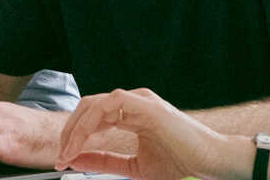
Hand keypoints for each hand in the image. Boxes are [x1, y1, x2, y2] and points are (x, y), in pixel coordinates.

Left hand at [57, 88, 240, 179]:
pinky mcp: (146, 104)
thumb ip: (104, 162)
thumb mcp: (133, 167)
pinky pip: (109, 104)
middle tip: (61, 157)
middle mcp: (133, 104)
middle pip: (87, 108)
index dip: (73, 137)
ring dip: (75, 129)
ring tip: (68, 152)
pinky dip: (91, 122)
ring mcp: (140, 101)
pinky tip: (84, 141)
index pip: (92, 118)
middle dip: (68, 132)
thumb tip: (74, 159)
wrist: (208, 163)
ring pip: (93, 104)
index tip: (63, 160)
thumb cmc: (180, 163)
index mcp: (131, 115)